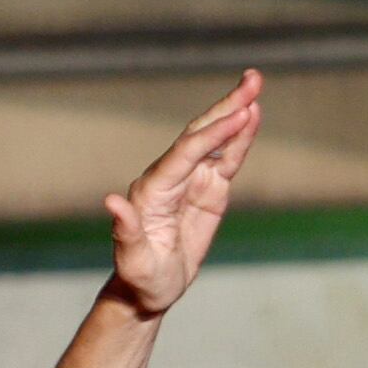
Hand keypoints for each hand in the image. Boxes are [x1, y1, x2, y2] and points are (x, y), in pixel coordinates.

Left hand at [105, 71, 262, 318]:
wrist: (147, 288)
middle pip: (201, 133)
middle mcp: (170, 176)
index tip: (242, 114)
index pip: (187, 153)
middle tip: (252, 79)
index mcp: (153, 189)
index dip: (215, 133)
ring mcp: (190, 181)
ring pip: (214, 139)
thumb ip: (125, 229)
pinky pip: (226, 159)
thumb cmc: (140, 277)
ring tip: (255, 87)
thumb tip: (111, 202)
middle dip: (226, 106)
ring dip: (235, 113)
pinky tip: (253, 118)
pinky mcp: (207, 191)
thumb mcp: (132, 260)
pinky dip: (240, 138)